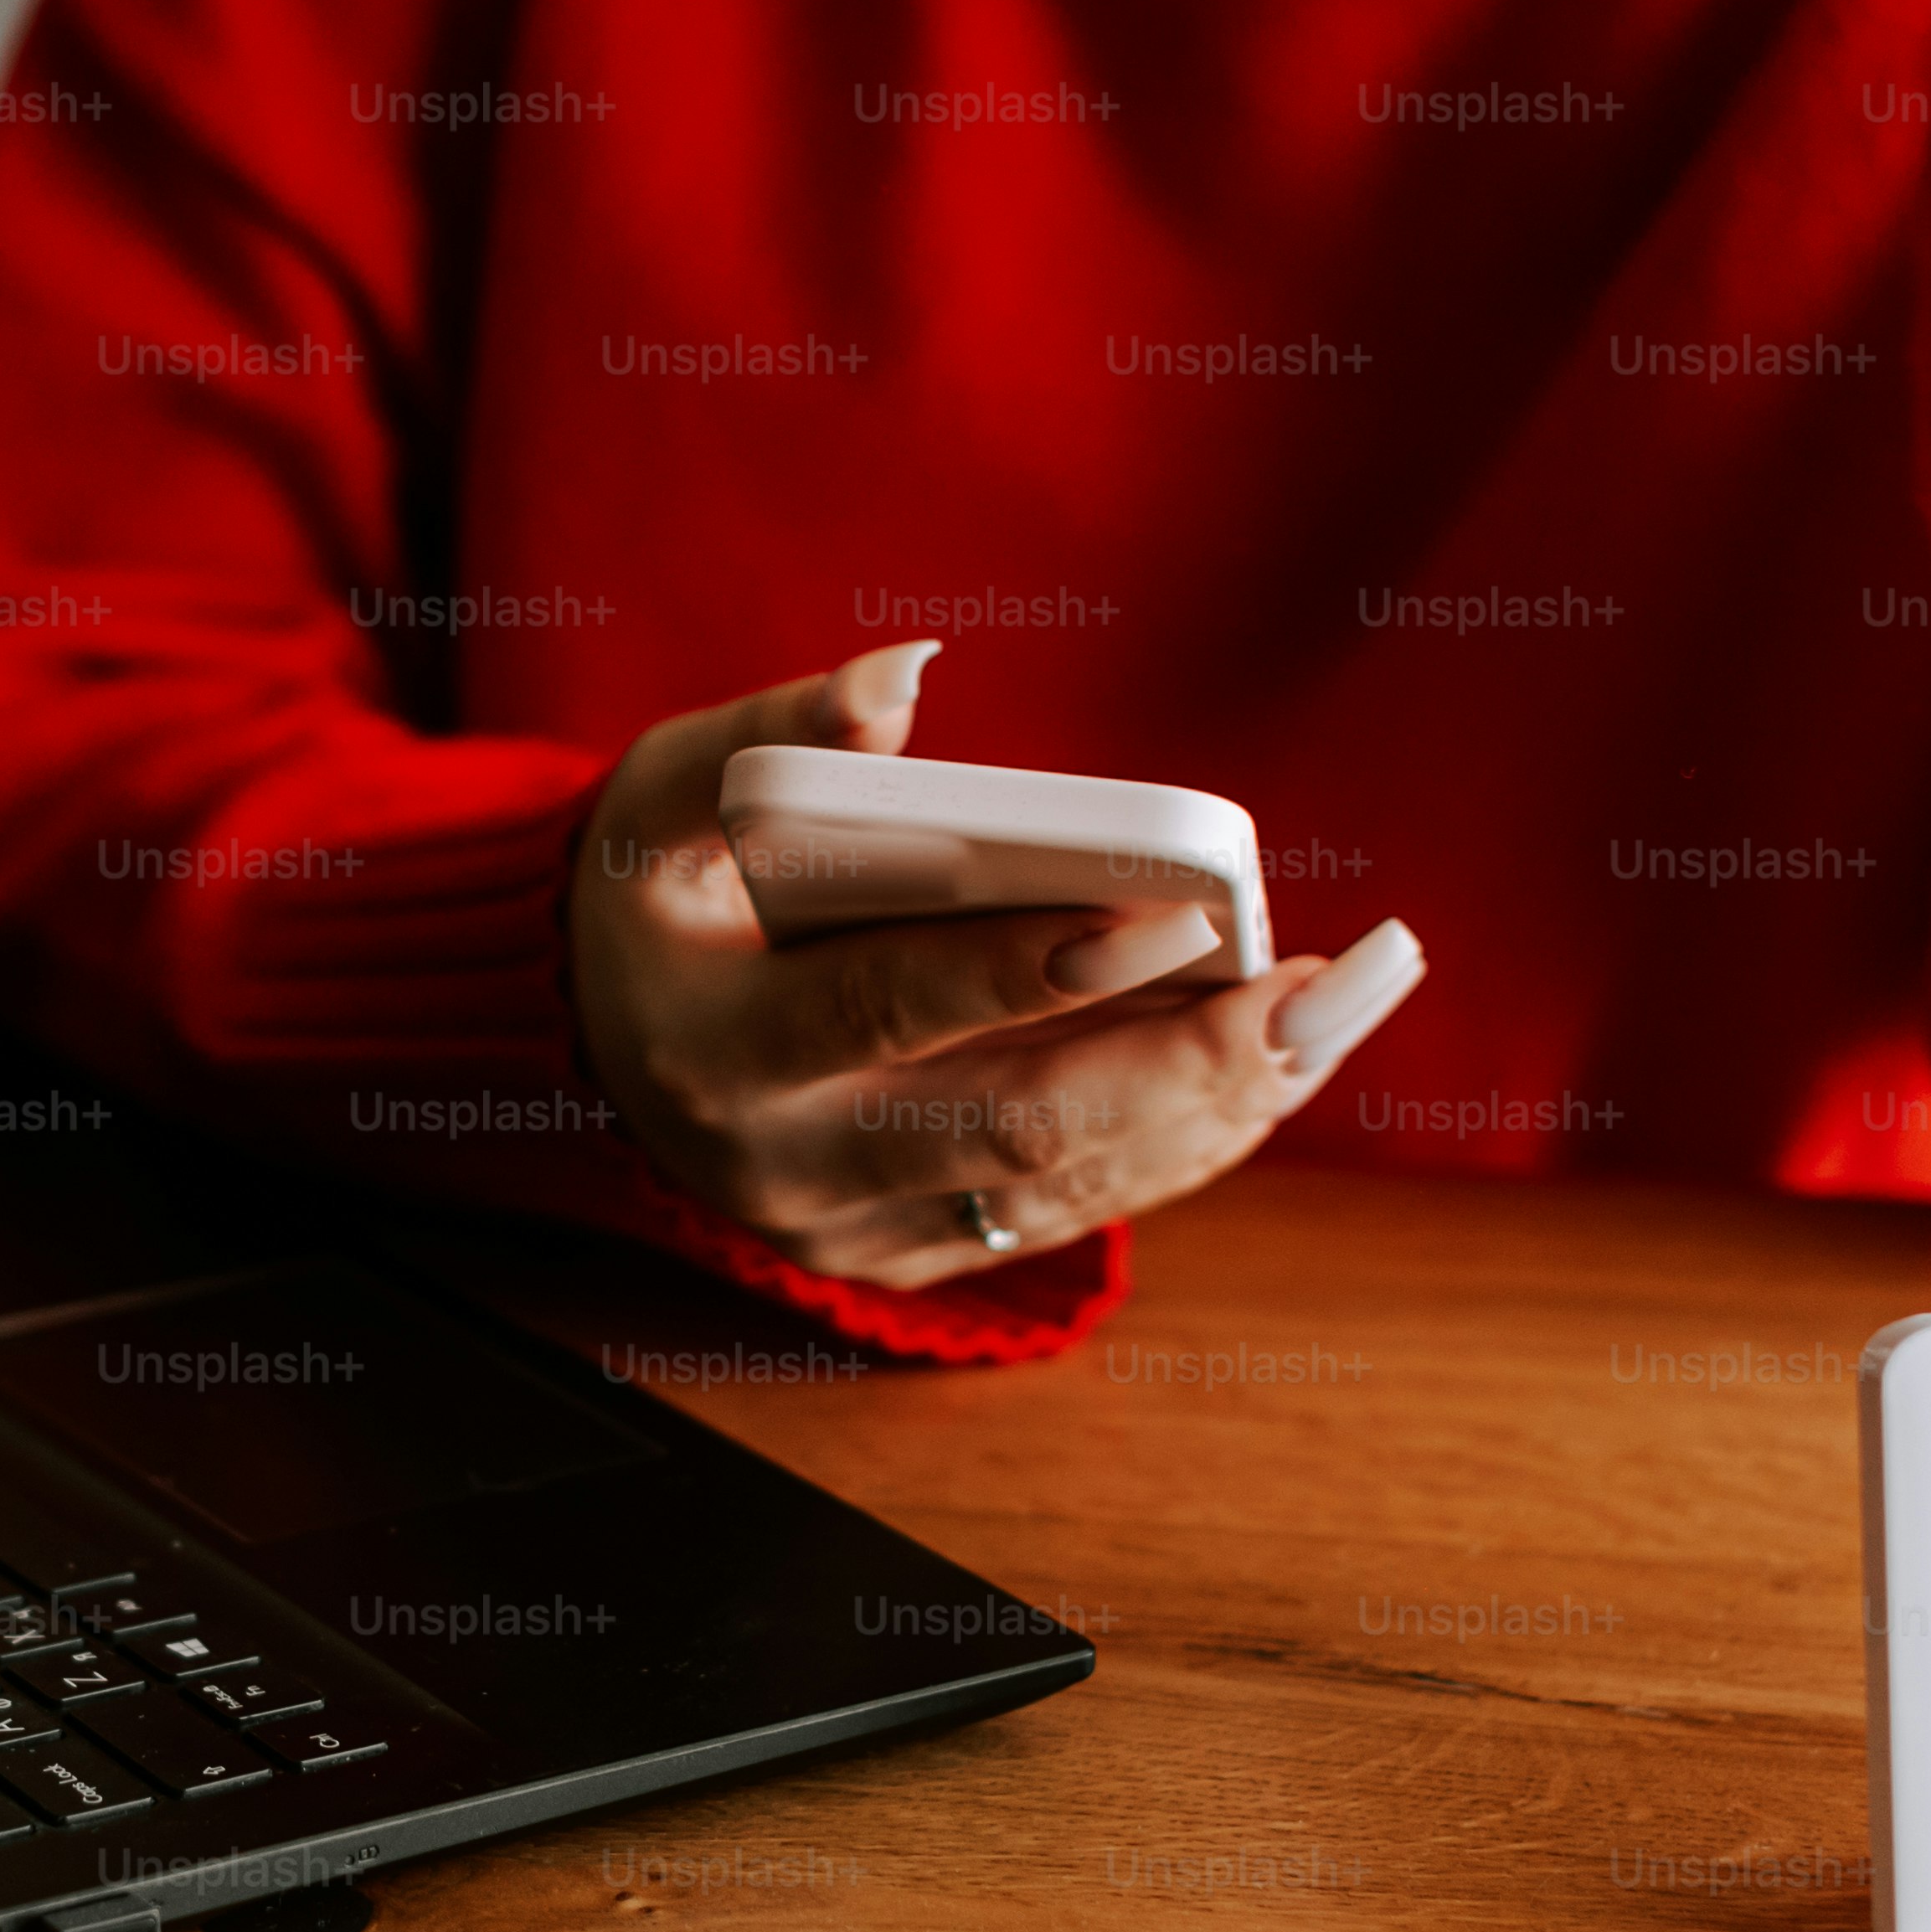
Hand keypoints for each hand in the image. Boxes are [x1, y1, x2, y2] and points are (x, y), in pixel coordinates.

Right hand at [562, 641, 1426, 1291]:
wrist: (599, 1047)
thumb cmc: (654, 892)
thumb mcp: (664, 796)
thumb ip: (779, 732)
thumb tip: (907, 674)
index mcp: (718, 1042)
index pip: (892, 1004)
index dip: (1036, 965)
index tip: (1185, 908)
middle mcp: (784, 1166)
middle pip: (1011, 1126)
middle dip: (1179, 1061)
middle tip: (1311, 993)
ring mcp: (850, 1233)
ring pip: (1062, 1185)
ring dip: (1210, 1106)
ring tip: (1331, 1013)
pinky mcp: (907, 1257)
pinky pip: (1068, 1214)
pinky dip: (1178, 1145)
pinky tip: (1271, 1070)